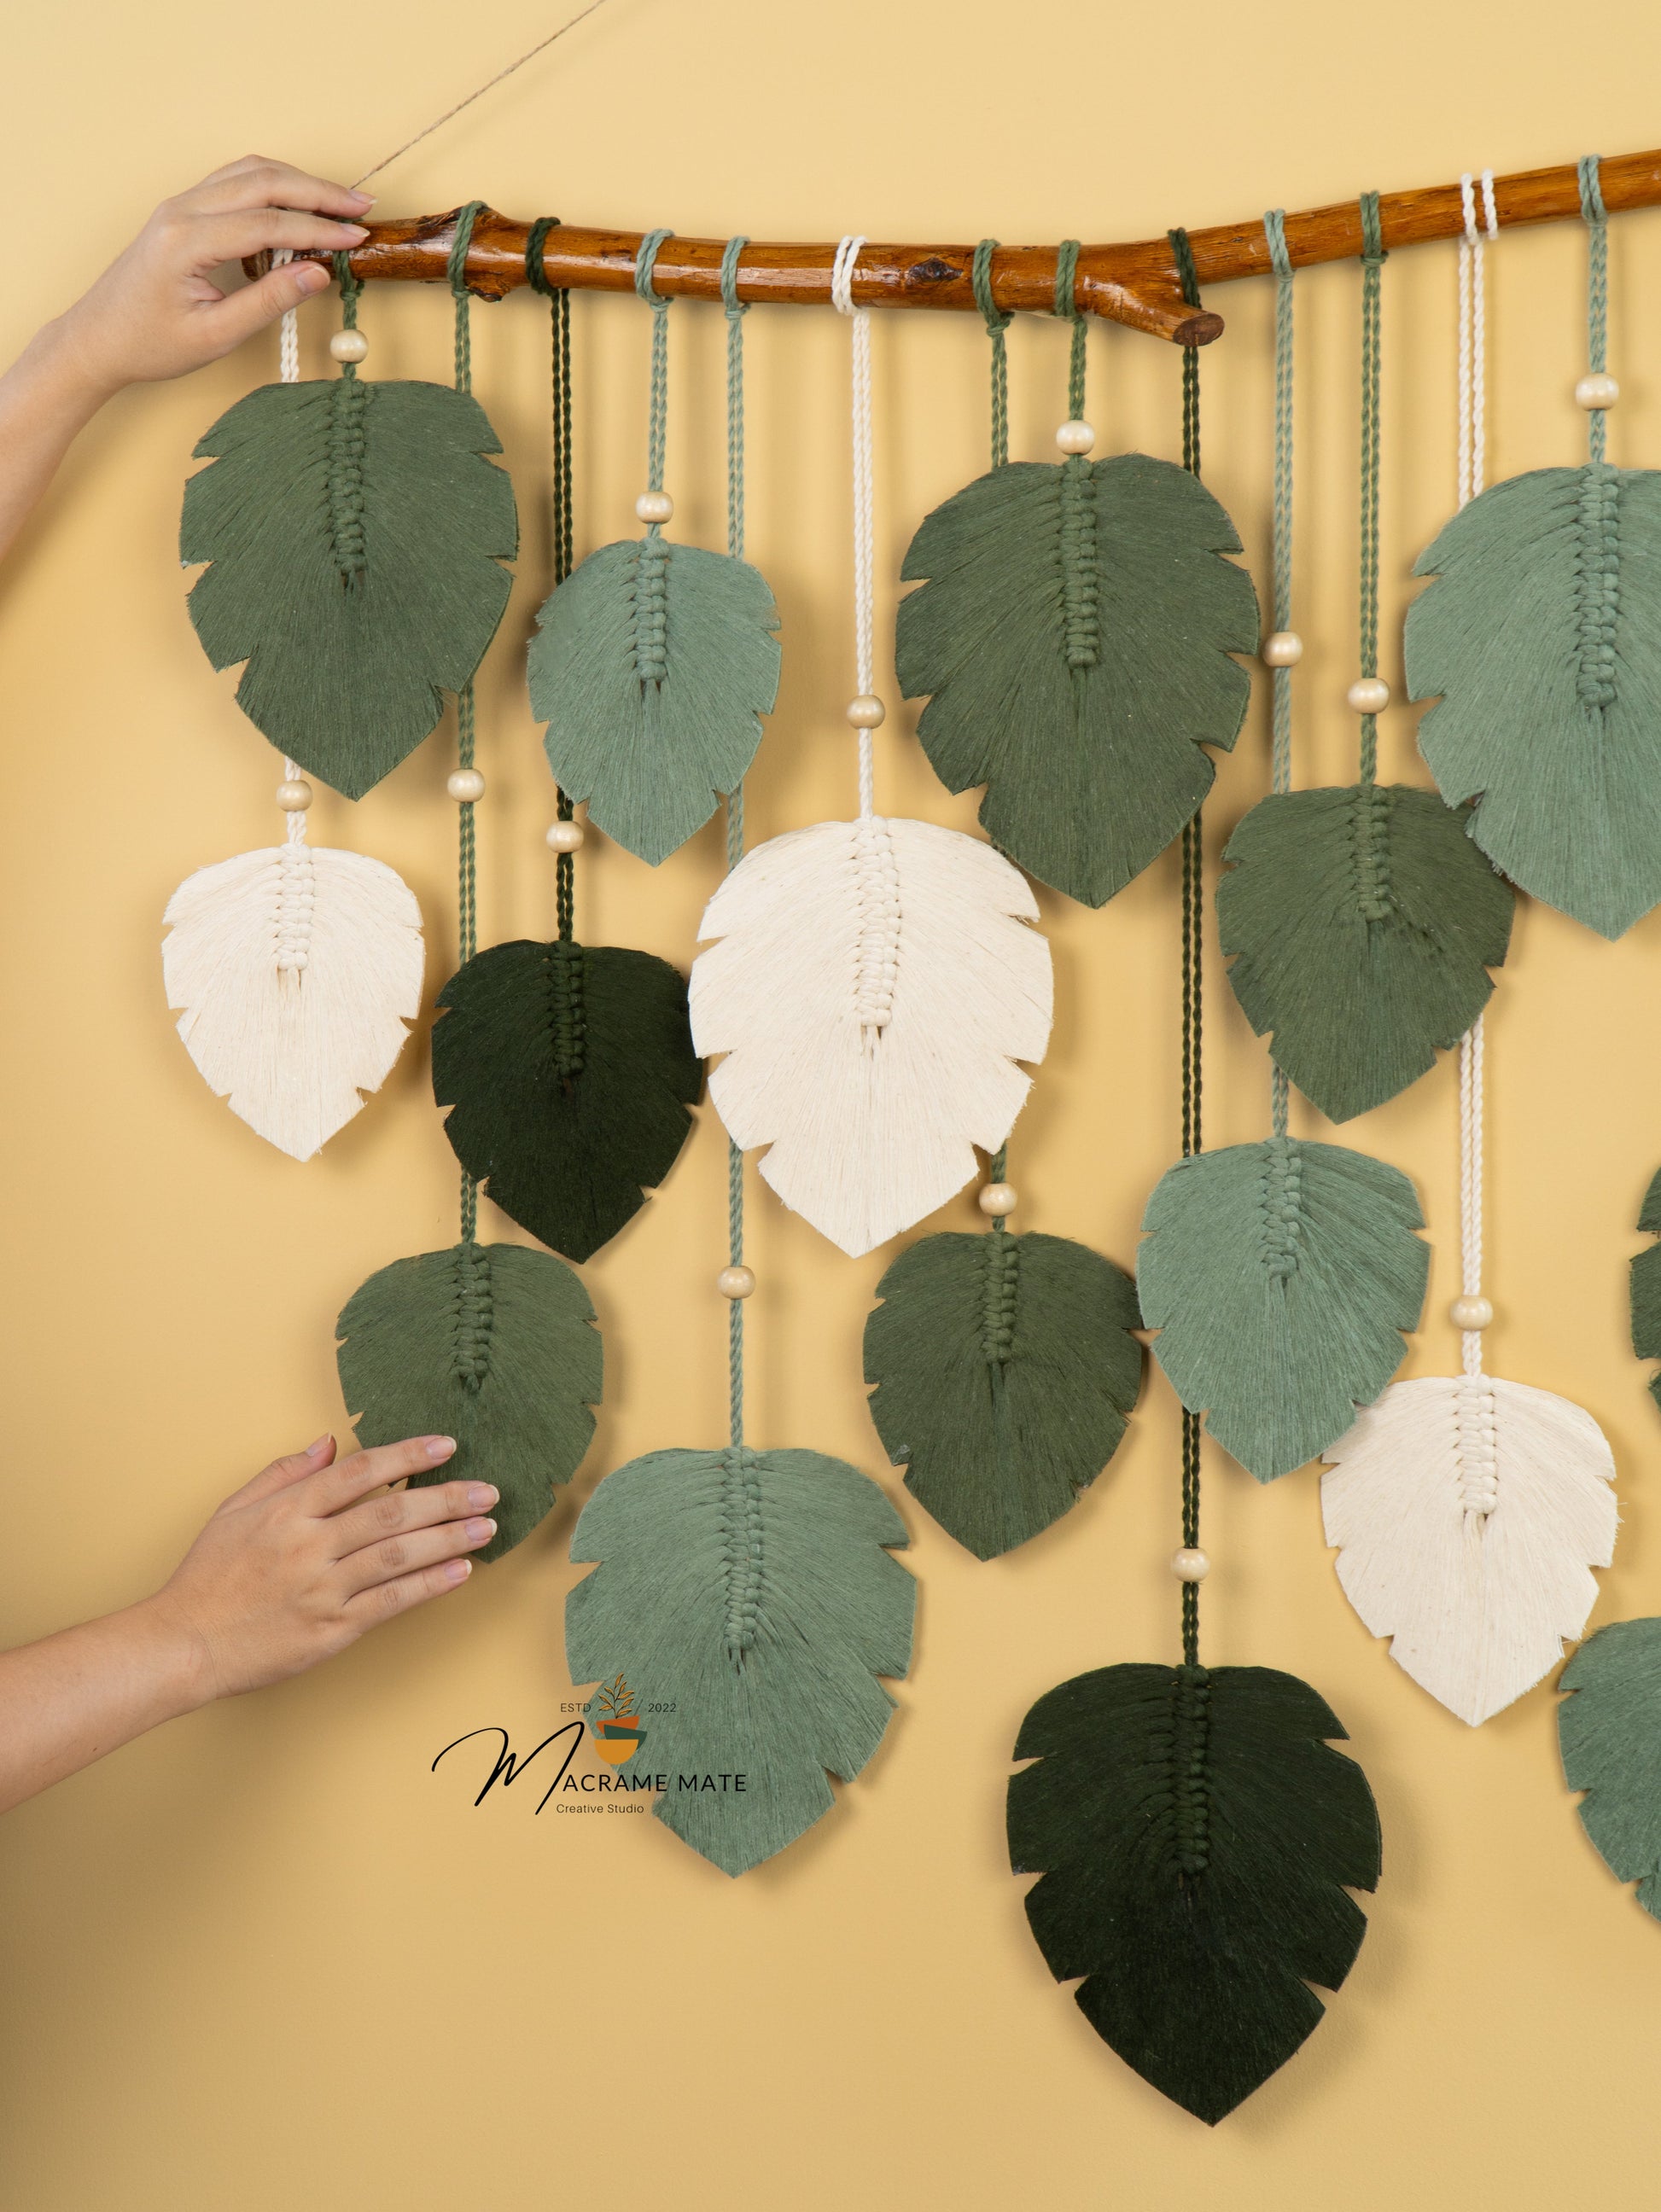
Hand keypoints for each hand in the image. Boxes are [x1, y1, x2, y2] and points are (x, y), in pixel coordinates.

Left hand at [47, 155, 371, 399]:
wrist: (99, 337)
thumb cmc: (149, 343)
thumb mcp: (215, 335)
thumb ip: (268, 302)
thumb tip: (317, 274)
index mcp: (186, 241)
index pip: (268, 223)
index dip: (318, 230)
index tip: (356, 238)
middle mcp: (182, 211)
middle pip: (262, 181)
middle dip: (317, 192)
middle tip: (360, 206)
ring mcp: (181, 205)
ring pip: (249, 172)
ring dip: (298, 181)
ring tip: (339, 201)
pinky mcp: (184, 210)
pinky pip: (235, 182)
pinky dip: (274, 186)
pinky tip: (300, 202)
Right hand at [146, 1433, 498, 1703]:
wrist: (184, 1644)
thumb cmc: (208, 1577)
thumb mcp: (234, 1511)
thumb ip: (283, 1473)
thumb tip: (328, 1441)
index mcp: (288, 1511)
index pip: (359, 1471)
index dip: (407, 1455)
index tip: (447, 1445)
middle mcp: (309, 1545)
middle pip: (390, 1512)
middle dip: (445, 1498)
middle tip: (488, 1490)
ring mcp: (322, 1589)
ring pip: (398, 1556)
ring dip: (449, 1539)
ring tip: (486, 1527)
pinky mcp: (331, 1629)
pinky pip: (391, 1602)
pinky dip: (429, 1585)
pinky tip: (460, 1572)